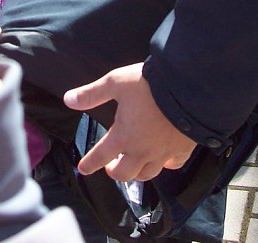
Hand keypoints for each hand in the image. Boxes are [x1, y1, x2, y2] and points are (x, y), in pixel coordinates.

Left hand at [63, 63, 195, 180]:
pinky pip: (173, 165)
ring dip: (137, 173)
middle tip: (111, 166)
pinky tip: (164, 161)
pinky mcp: (182, 149)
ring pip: (148, 174)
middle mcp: (142, 150)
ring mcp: (163, 152)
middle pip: (125, 174)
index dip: (89, 163)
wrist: (189, 88)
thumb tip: (68, 99)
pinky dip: (166, 165)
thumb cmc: (149, 85)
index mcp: (123, 136)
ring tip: (133, 166)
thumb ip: (92, 94)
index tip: (83, 168)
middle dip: (115, 172)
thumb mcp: (116, 83)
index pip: (100, 156)